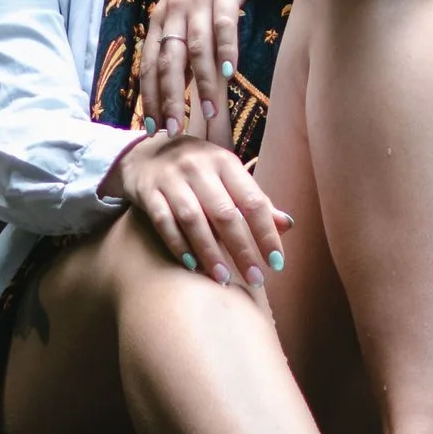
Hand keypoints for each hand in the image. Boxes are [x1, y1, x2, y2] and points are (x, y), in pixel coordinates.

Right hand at [109, 130, 290, 292]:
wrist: (144, 153)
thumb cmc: (197, 170)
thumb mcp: (227, 176)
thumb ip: (254, 200)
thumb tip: (287, 225)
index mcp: (226, 163)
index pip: (253, 201)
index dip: (266, 233)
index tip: (276, 263)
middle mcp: (199, 167)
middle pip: (225, 213)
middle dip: (242, 250)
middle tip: (255, 279)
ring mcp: (171, 178)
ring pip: (193, 220)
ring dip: (210, 252)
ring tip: (223, 279)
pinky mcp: (148, 191)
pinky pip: (164, 222)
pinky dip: (178, 245)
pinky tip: (192, 265)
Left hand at [141, 0, 307, 141]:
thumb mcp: (186, 8)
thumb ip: (181, 41)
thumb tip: (176, 84)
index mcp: (161, 18)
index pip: (150, 64)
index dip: (150, 97)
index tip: (152, 128)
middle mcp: (174, 10)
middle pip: (167, 61)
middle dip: (169, 98)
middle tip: (172, 130)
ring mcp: (198, 0)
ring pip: (195, 48)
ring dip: (200, 82)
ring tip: (206, 112)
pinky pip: (223, 25)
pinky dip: (225, 49)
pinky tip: (229, 72)